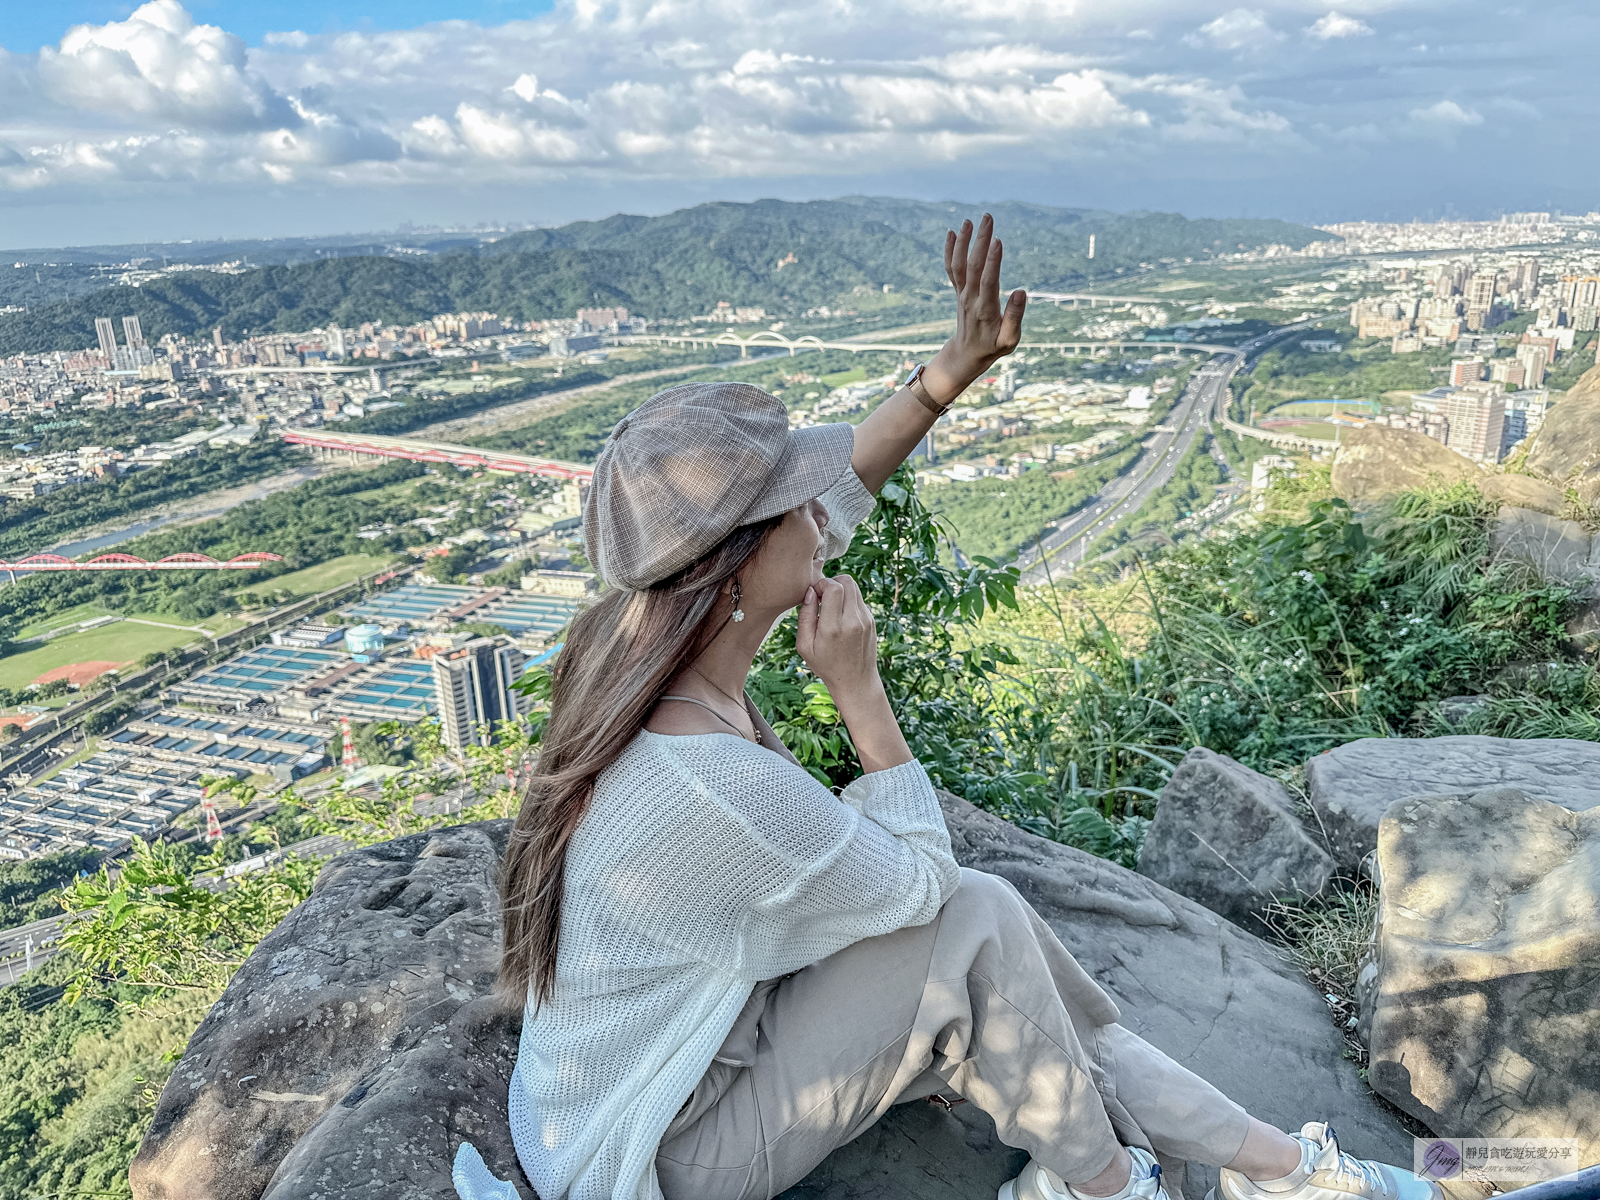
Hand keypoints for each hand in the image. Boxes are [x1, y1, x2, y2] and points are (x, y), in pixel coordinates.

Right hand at [795, 575, 879, 698]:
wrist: (856, 682)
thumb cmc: (826, 666)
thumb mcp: (805, 646)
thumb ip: (805, 616)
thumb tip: (810, 592)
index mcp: (834, 627)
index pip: (834, 587)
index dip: (822, 584)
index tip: (814, 594)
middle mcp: (853, 621)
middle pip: (847, 581)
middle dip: (832, 582)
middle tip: (822, 596)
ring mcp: (866, 620)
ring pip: (855, 587)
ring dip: (841, 589)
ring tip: (830, 605)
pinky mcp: (871, 620)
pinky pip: (859, 599)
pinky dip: (848, 600)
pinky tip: (840, 616)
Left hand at [924, 213, 1026, 404]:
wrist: (967, 354)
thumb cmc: (993, 347)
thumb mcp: (1009, 340)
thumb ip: (1015, 317)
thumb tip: (1021, 291)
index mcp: (986, 310)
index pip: (988, 281)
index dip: (993, 261)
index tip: (997, 240)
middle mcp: (971, 299)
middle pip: (973, 266)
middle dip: (980, 241)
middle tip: (988, 218)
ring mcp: (962, 294)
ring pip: (959, 265)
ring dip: (963, 242)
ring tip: (969, 220)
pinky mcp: (958, 291)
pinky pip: (951, 269)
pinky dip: (950, 251)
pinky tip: (953, 233)